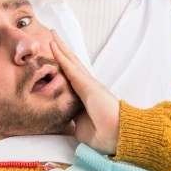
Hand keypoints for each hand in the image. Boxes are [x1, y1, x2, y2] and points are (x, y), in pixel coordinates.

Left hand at [50, 30, 119, 154]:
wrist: (118, 135)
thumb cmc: (104, 135)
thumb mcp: (82, 127)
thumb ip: (73, 120)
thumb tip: (65, 119)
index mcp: (87, 98)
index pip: (71, 79)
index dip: (63, 67)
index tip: (55, 60)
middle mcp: (88, 87)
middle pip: (72, 65)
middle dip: (62, 51)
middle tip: (53, 38)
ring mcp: (88, 83)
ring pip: (70, 61)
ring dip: (61, 48)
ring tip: (52, 35)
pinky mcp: (86, 84)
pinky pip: (69, 67)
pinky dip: (61, 55)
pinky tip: (53, 45)